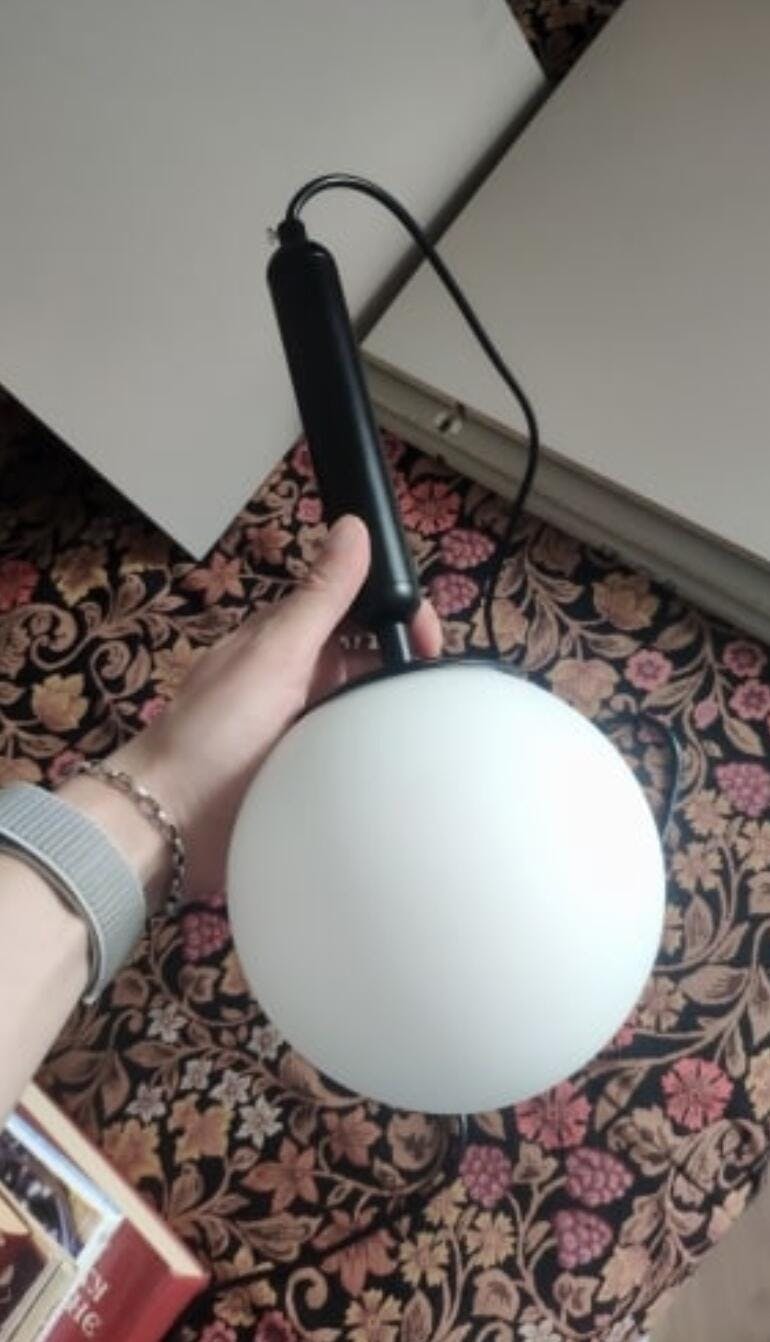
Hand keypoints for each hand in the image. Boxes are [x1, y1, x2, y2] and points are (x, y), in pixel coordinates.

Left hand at [106, 516, 441, 899]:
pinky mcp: (308, 774)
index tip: (433, 641)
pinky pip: (356, 755)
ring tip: (436, 731)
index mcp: (289, 640)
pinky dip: (379, 756)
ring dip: (394, 713)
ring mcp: (304, 729)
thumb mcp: (275, 655)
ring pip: (365, 708)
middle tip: (443, 691)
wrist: (170, 823)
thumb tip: (354, 525)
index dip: (399, 613)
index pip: (358, 607)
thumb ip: (319, 597)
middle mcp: (300, 680)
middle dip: (406, 665)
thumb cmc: (216, 731)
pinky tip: (408, 769)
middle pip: (369, 659)